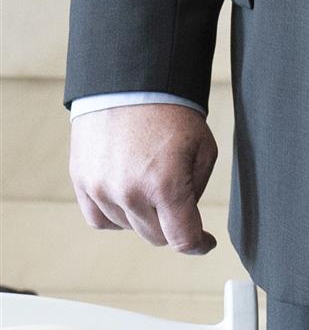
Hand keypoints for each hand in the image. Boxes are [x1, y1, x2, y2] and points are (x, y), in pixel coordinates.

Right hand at [69, 105, 218, 253]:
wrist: (130, 85)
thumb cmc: (172, 114)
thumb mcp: (204, 149)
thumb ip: (196, 189)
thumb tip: (185, 216)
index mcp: (166, 185)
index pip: (182, 238)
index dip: (198, 245)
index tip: (204, 243)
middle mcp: (130, 193)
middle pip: (156, 236)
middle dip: (173, 227)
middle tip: (181, 208)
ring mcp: (102, 191)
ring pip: (128, 228)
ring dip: (145, 218)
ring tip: (154, 186)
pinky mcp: (82, 184)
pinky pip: (100, 220)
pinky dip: (117, 216)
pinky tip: (130, 197)